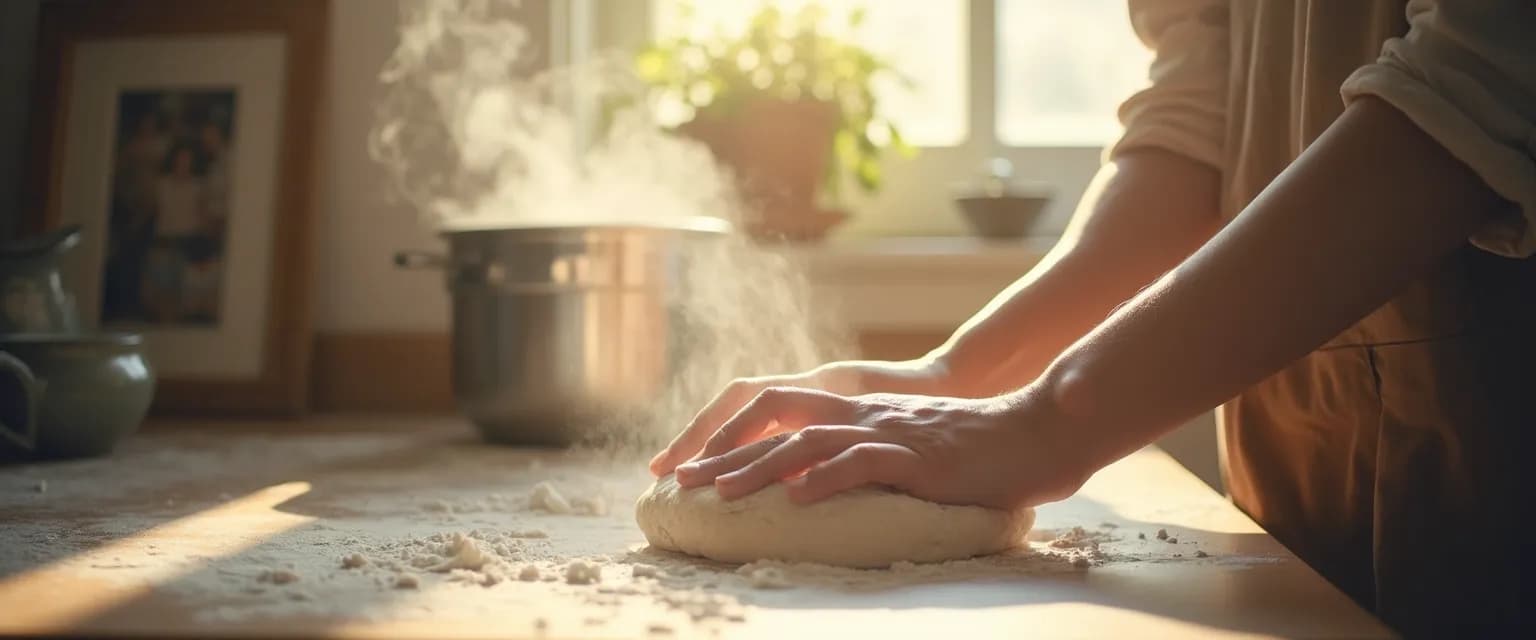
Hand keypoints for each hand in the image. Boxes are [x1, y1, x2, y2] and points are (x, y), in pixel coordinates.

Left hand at [669, 387, 1090, 510]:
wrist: (1036, 431)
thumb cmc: (974, 449)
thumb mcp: (904, 448)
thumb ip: (860, 457)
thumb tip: (809, 485)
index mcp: (856, 410)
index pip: (774, 407)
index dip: (727, 430)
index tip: (690, 464)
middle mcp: (863, 413)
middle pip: (776, 420)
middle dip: (724, 449)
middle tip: (682, 480)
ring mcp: (888, 432)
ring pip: (808, 441)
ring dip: (759, 467)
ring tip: (720, 493)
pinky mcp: (917, 455)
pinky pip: (864, 462)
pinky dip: (827, 479)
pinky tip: (798, 499)